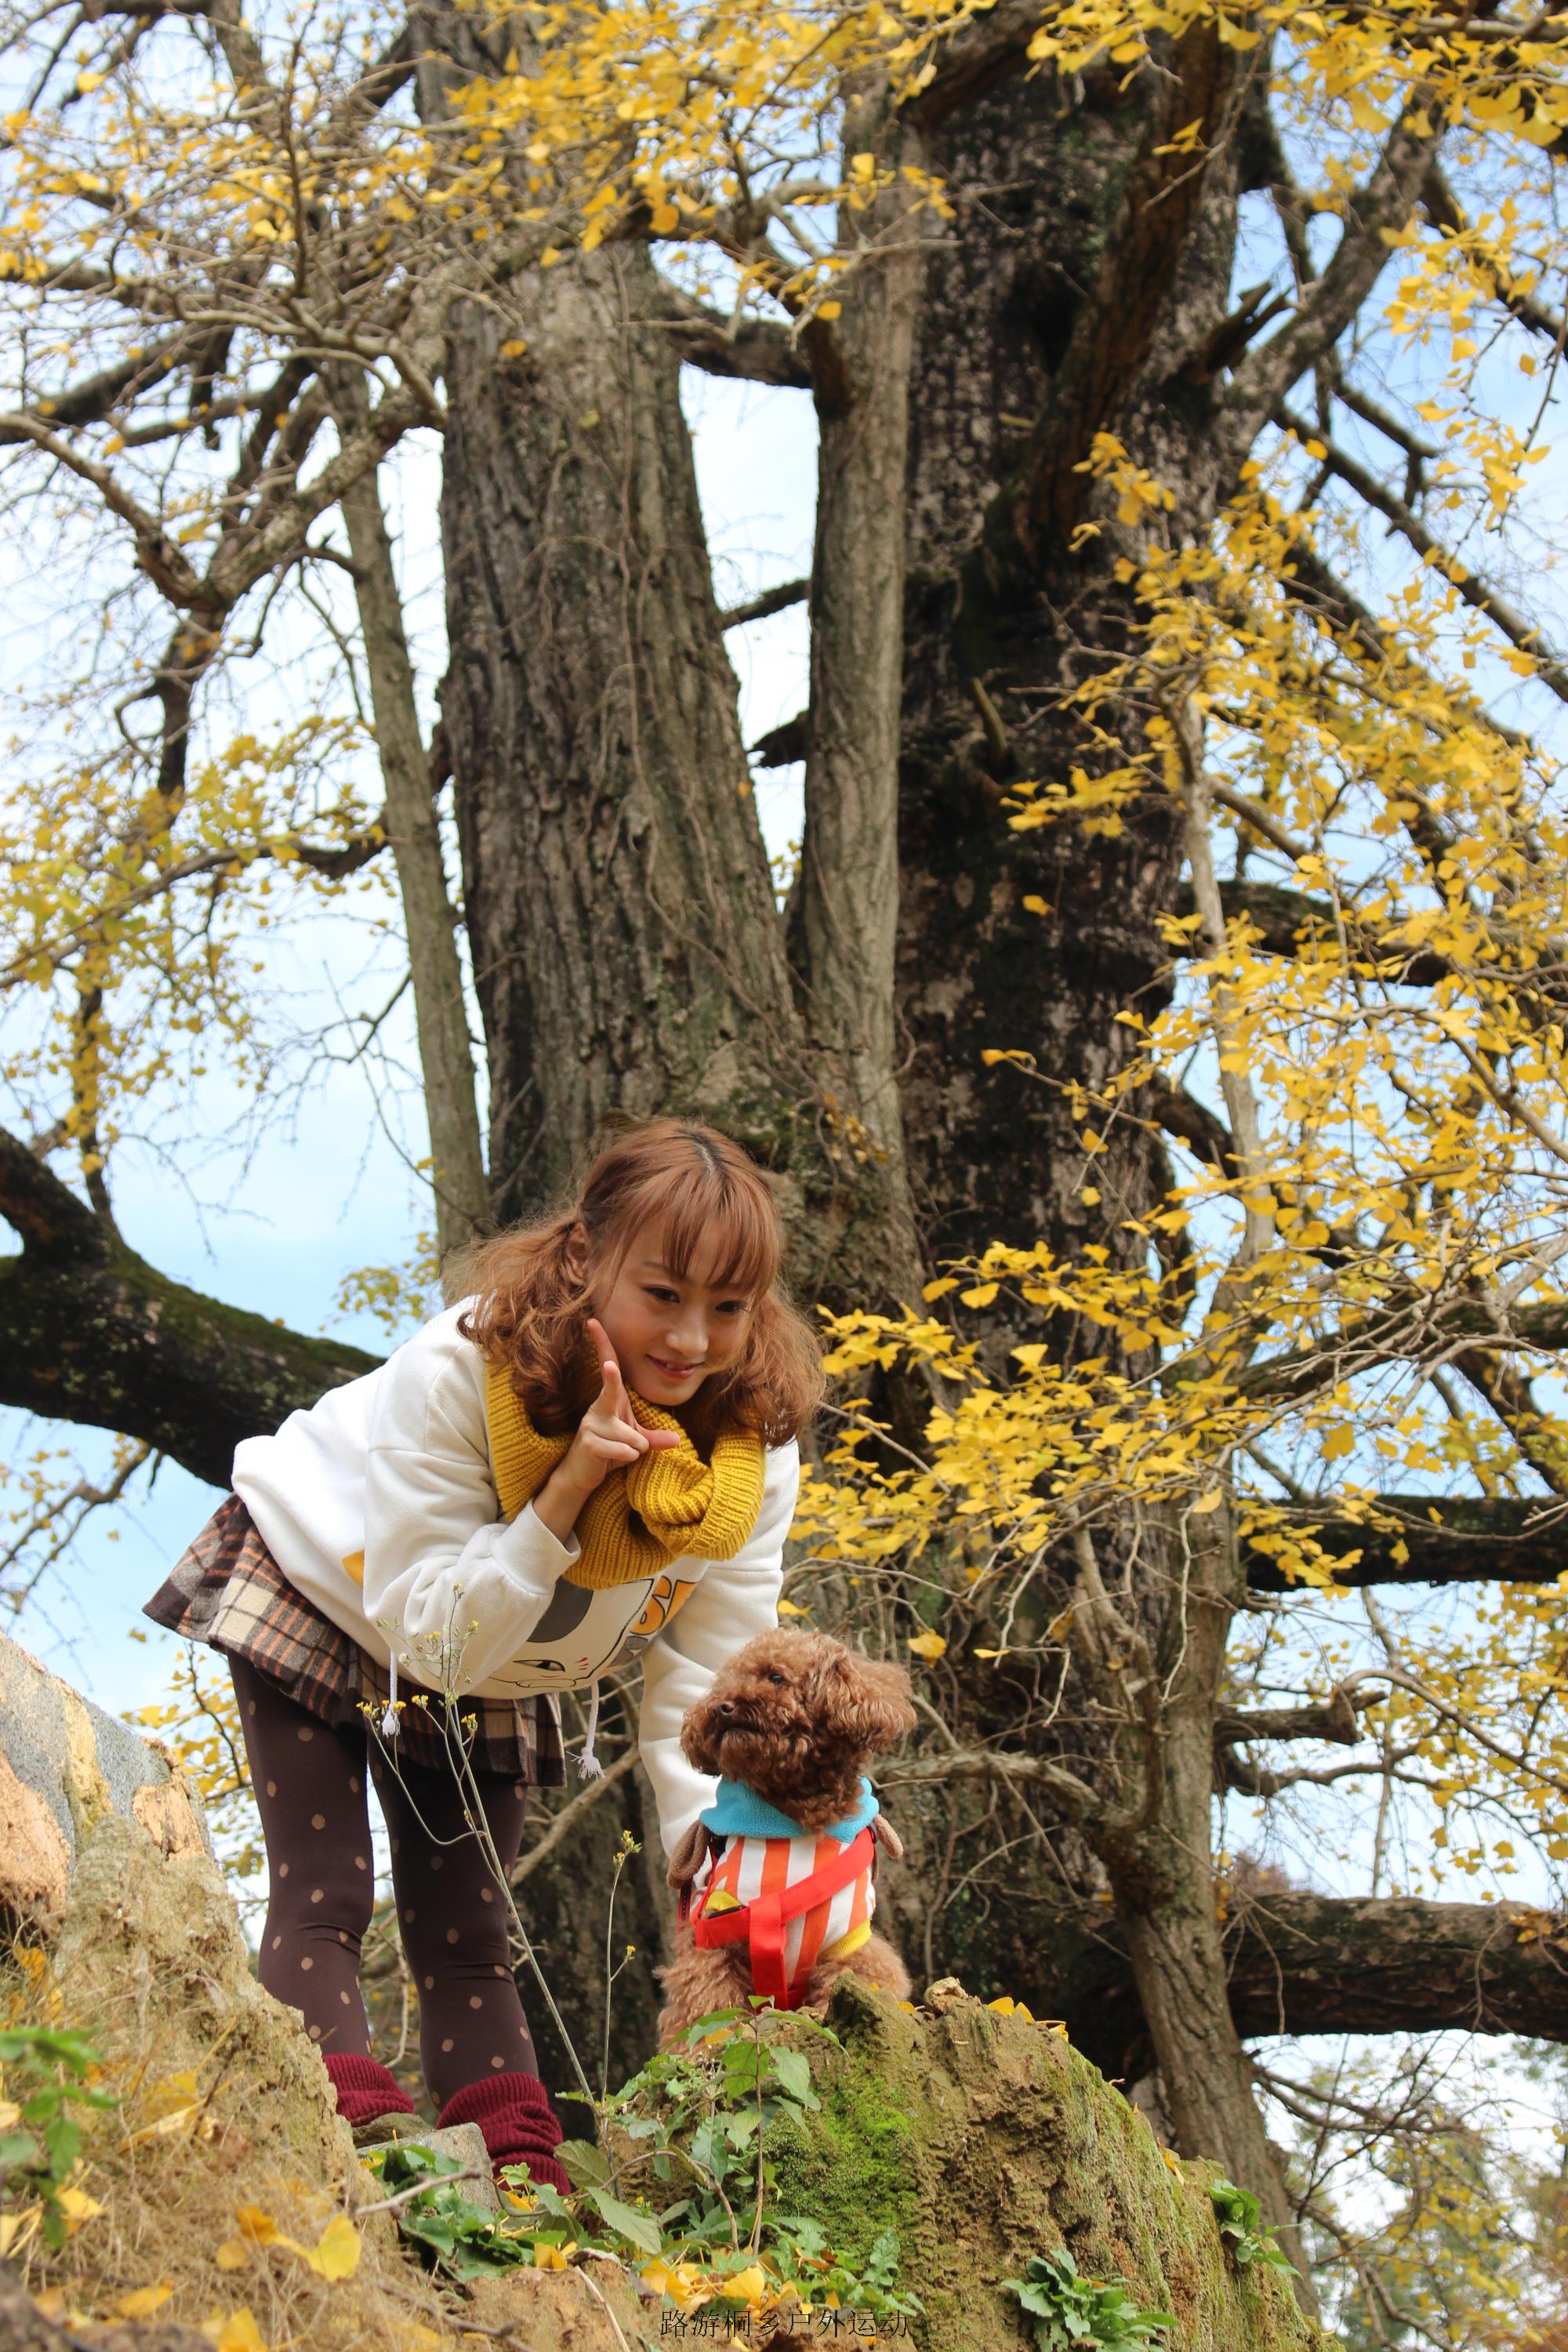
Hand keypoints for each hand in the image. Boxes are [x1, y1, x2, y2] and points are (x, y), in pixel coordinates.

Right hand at [560, 1318, 680, 1497]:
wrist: (583, 1474)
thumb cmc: (610, 1452)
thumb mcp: (636, 1442)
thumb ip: (655, 1439)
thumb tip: (677, 1440)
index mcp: (610, 1400)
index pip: (608, 1368)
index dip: (602, 1345)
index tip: (593, 1322)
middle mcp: (599, 1407)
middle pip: (612, 1389)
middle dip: (611, 1378)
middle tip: (607, 1363)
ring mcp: (591, 1424)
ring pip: (632, 1436)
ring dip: (634, 1449)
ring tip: (619, 1453)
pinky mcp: (589, 1443)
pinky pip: (624, 1450)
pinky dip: (626, 1458)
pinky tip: (612, 1460)